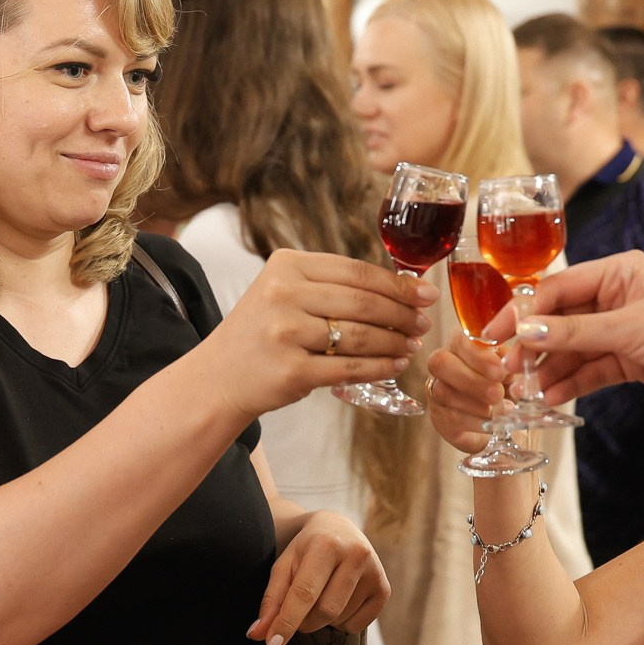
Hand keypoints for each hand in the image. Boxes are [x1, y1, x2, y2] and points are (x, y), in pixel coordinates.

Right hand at [192, 250, 432, 423]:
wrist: (218, 378)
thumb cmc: (260, 334)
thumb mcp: (283, 293)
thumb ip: (329, 285)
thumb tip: (400, 288)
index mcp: (286, 266)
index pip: (355, 271)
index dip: (397, 284)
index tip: (425, 293)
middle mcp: (283, 295)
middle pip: (362, 302)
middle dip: (402, 314)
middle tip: (423, 323)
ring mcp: (286, 333)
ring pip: (361, 336)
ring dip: (395, 342)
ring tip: (411, 344)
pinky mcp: (292, 371)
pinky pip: (351, 368)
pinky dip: (380, 368)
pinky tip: (395, 365)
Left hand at [249, 508, 389, 644]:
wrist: (339, 529)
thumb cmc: (306, 550)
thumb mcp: (283, 567)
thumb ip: (271, 601)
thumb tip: (258, 635)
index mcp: (326, 544)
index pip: (305, 592)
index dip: (287, 621)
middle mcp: (356, 555)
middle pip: (325, 611)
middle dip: (304, 622)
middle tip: (297, 611)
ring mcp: (375, 572)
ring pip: (339, 620)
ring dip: (322, 620)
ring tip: (321, 594)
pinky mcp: (385, 589)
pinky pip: (357, 626)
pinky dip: (341, 623)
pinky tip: (339, 600)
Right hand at [421, 336, 514, 454]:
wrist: (503, 418)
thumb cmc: (507, 386)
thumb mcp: (512, 371)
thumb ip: (510, 365)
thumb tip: (509, 368)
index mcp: (462, 345)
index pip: (459, 340)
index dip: (477, 355)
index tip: (499, 371)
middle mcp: (444, 365)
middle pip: (440, 363)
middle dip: (471, 380)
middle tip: (497, 393)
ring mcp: (436, 391)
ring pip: (445, 392)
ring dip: (476, 404)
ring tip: (502, 409)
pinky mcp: (439, 417)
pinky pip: (451, 417)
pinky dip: (475, 422)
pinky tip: (493, 423)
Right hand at [477, 252, 643, 412]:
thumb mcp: (630, 328)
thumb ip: (574, 332)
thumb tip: (524, 332)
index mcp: (618, 272)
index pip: (556, 288)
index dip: (523, 313)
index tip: (495, 336)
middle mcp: (617, 297)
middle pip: (560, 320)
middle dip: (534, 346)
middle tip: (508, 370)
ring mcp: (624, 330)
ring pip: (573, 349)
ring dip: (550, 369)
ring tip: (525, 392)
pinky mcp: (632, 359)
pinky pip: (591, 370)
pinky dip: (572, 383)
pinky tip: (551, 397)